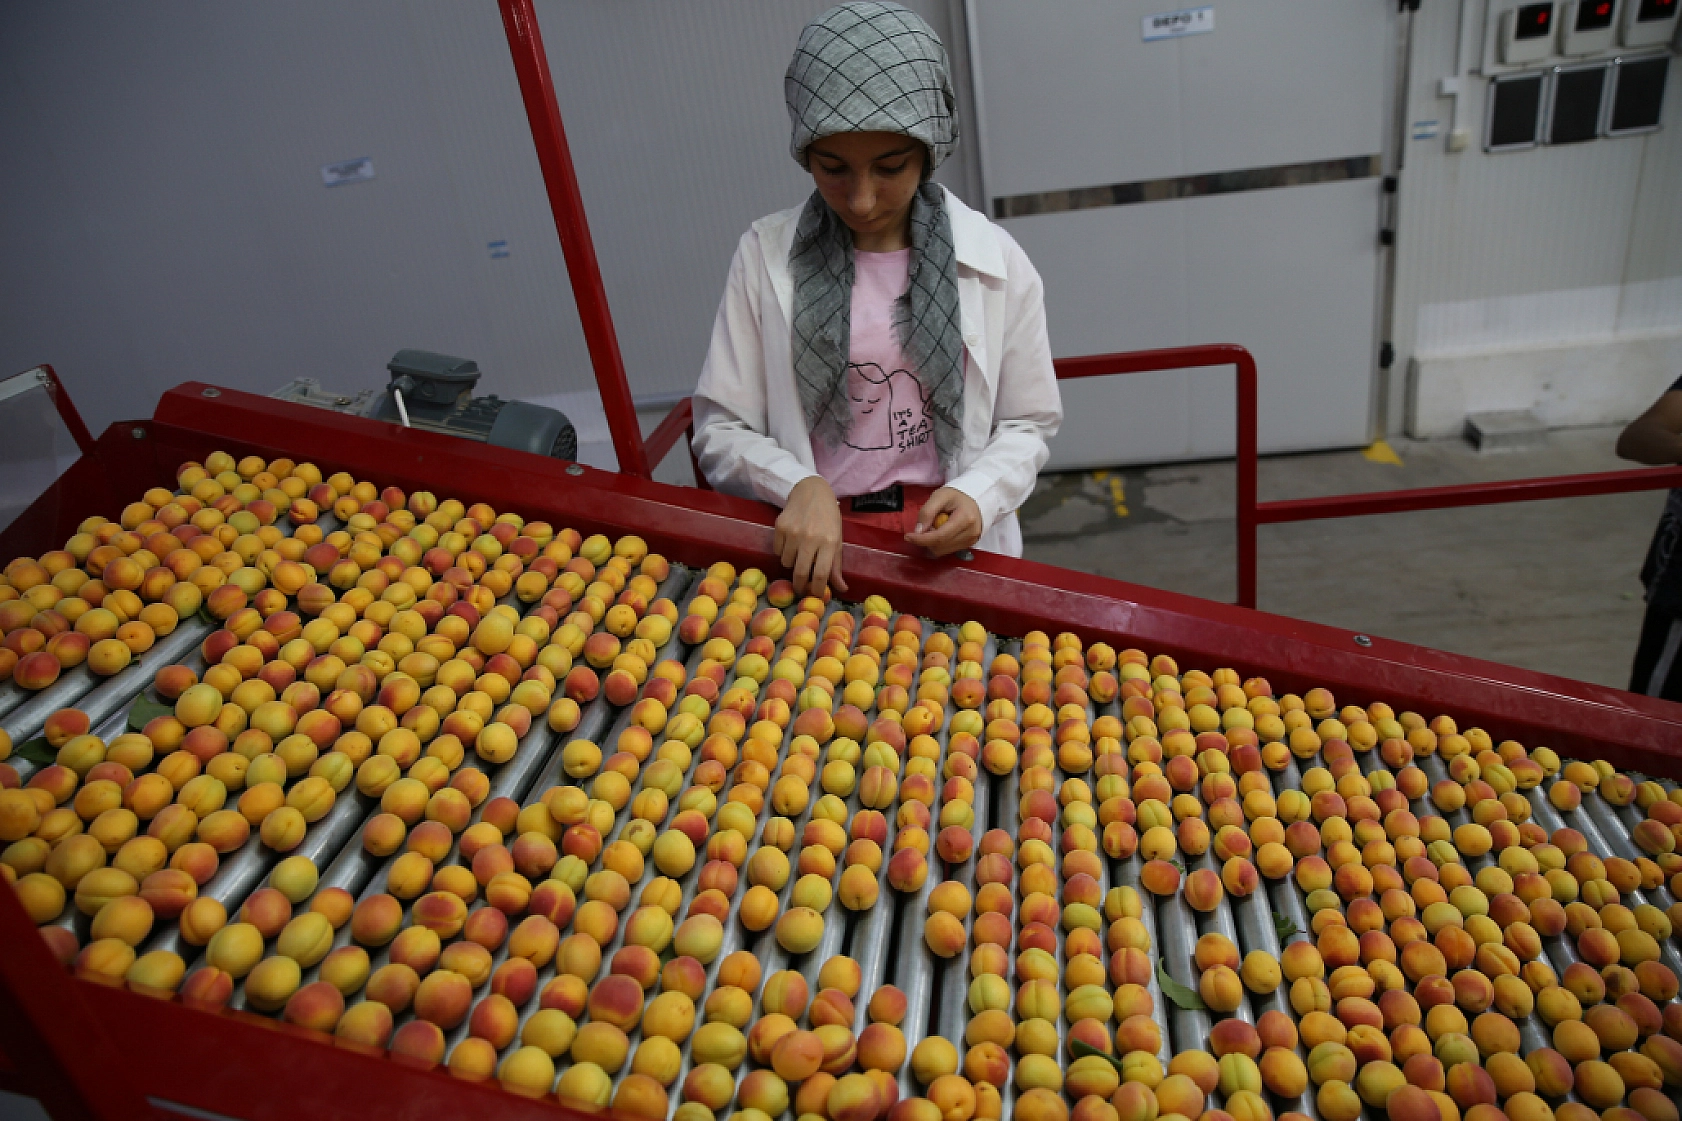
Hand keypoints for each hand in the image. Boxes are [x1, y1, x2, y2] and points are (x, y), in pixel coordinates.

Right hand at [773, 476, 848, 597]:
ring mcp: (794, 532)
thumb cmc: (828, 518)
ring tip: (798, 553)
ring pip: (786, 563)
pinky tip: (790, 541)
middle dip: (800, 585)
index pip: (822, 574)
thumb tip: (841, 588)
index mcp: (830, 542)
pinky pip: (777, 551)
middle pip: (801, 573)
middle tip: (800, 588)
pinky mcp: (780, 527)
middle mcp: (811, 537)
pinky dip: (783, 551)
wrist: (811, 491)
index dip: (817, 589)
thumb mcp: (837, 539)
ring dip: (792, 563)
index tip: (814, 594)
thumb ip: (836, 565)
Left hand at [905, 487, 981, 555]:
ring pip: (942, 551)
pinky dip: (940, 543)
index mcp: (965, 518)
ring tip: (936, 526)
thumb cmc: (957, 496)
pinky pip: (947, 550)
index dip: (921, 539)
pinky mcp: (969, 545)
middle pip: (940, 547)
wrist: (975, 499)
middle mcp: (971, 533)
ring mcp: (971, 541)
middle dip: (926, 539)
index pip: (940, 537)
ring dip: (933, 542)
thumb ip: (927, 512)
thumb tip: (918, 531)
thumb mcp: (940, 496)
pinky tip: (943, 531)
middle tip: (926, 525)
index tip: (908, 536)